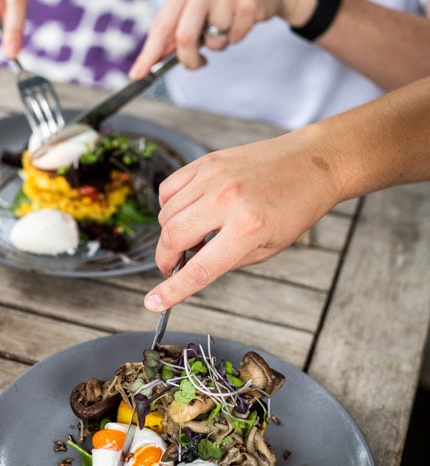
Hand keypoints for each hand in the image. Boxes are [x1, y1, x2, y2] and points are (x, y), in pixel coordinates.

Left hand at [129, 0, 314, 77]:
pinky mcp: (248, 4)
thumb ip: (176, 26)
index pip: (161, 26)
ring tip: (225, 26)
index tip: (138, 74)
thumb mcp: (195, 2)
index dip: (148, 54)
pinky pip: (235, 39)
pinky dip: (236, 38)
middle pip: (185, 38)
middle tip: (197, 62)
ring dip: (219, 45)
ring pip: (214, 42)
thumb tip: (156, 57)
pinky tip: (240, 21)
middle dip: (189, 59)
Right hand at [144, 127, 336, 311]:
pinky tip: (186, 213)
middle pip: (173, 237)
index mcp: (248, 228)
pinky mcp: (207, 162)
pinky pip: (169, 189)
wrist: (311, 163)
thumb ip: (227, 261)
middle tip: (172, 267)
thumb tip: (192, 268)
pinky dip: (169, 206)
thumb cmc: (295, 208)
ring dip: (170, 234)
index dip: (172, 291)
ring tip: (191, 238)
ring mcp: (213, 177)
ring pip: (166, 213)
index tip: (153, 303)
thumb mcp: (268, 248)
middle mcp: (227, 200)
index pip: (199, 269)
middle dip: (165, 259)